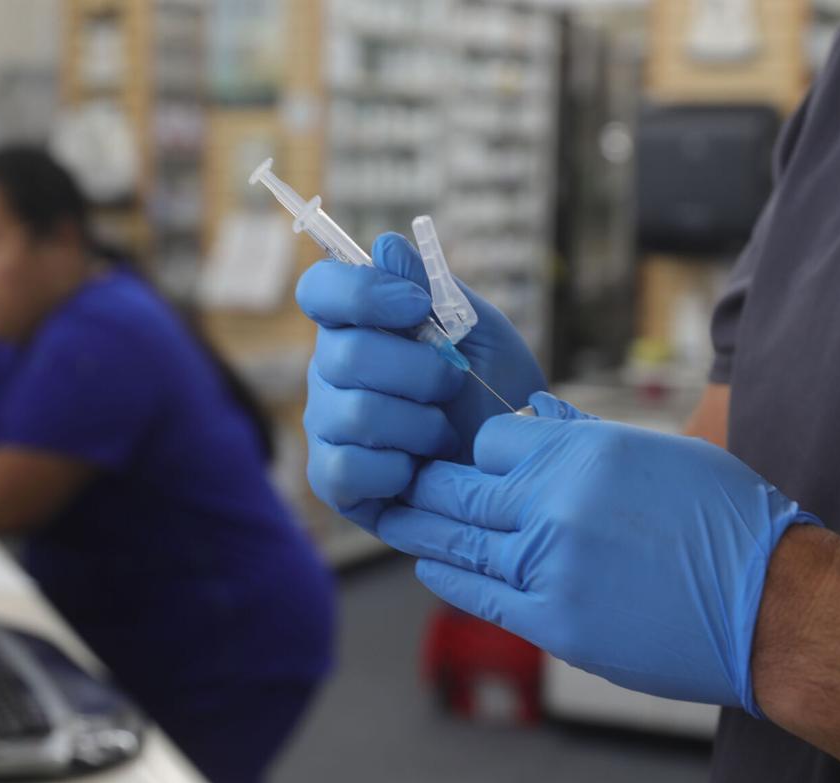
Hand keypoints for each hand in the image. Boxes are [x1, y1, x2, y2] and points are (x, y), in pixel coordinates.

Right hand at [297, 232, 545, 529]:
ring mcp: (327, 427)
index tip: (416, 304)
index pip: (321, 290)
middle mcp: (331, 372)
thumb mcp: (481, 334)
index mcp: (359, 326)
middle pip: (345, 353)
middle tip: (454, 383)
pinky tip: (421, 471)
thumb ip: (435, 289)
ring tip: (444, 434)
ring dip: (419, 424)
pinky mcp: (333, 481)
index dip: (361, 292)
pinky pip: (347, 468)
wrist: (519, 470)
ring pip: (354, 412)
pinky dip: (397, 468)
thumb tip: (386, 245)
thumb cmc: (497, 395)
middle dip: (418, 369)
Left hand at [376, 392, 818, 715]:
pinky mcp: (554, 623)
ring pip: (456, 540)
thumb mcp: (659, 453)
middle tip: (399, 481)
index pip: (490, 440)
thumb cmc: (728, 521)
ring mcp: (549, 566)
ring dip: (420, 529)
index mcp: (582, 453)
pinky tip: (431, 564)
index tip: (475, 461)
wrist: (774, 606)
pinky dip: (448, 576)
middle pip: (458, 488)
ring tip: (395, 519)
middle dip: (425, 484)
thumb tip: (538, 409)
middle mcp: (555, 504)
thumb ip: (585, 434)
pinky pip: (479, 594)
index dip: (477, 450)